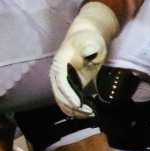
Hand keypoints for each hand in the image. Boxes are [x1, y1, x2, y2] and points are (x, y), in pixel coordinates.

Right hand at [51, 2, 117, 117]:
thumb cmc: (89, 38)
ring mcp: (62, 81)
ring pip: (62, 101)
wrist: (87, 36)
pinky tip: (87, 112)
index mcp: (60, 63)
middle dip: (72, 106)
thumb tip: (89, 50)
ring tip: (89, 114)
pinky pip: (68, 101)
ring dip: (73, 110)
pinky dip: (75, 109)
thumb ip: (89, 45)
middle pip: (59, 95)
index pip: (61, 82)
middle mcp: (57, 74)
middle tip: (88, 112)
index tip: (79, 104)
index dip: (68, 95)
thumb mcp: (91, 40)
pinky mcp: (70, 85)